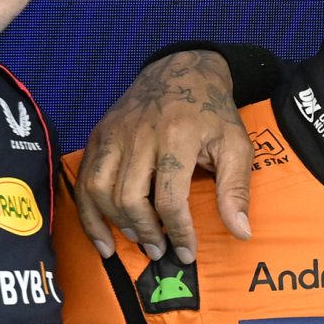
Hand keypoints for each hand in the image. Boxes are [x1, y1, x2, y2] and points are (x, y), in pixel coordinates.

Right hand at [75, 49, 252, 261]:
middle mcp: (139, 135)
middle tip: (161, 250)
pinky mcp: (98, 136)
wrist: (181, 71)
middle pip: (130, 198)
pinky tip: (103, 239)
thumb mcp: (235, 145)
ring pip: (100, 191)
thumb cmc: (211, 112)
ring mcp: (113, 134)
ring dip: (117, 224)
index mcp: (177, 137)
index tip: (188, 252)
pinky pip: (83, 181)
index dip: (179, 232)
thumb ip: (236, 189)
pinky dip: (89, 214)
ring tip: (138, 240)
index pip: (170, 198)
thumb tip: (241, 232)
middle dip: (146, 232)